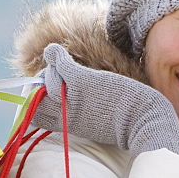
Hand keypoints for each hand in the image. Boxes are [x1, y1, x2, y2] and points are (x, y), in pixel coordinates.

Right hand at [32, 43, 178, 159]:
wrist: (143, 123)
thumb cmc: (124, 125)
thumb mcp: (93, 126)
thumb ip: (76, 116)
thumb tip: (66, 103)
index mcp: (67, 125)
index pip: (34, 116)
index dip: (34, 103)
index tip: (44, 96)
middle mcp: (65, 112)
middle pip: (37, 94)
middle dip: (40, 84)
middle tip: (56, 79)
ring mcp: (72, 94)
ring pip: (48, 76)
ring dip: (52, 69)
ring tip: (63, 67)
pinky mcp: (83, 80)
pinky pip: (59, 63)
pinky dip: (54, 54)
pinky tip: (54, 51)